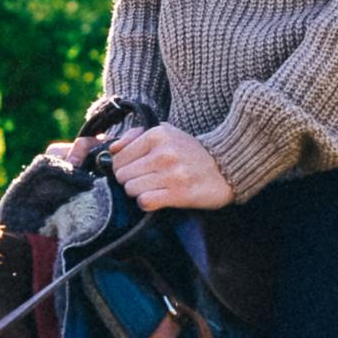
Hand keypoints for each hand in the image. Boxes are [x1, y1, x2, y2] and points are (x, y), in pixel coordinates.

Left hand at [108, 122, 234, 211]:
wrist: (226, 168)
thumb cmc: (191, 152)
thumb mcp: (167, 134)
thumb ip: (136, 136)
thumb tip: (112, 148)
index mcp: (157, 135)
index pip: (118, 158)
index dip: (122, 168)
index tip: (134, 170)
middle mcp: (164, 153)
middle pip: (122, 175)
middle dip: (129, 181)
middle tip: (145, 181)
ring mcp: (172, 174)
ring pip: (131, 189)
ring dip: (138, 193)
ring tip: (153, 189)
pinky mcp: (179, 194)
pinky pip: (145, 202)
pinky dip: (147, 203)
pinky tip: (157, 198)